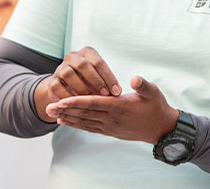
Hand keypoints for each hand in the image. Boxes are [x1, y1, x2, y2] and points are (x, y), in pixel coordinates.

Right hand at [34, 46, 120, 122]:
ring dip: (81, 89)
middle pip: (82, 65)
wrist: (69, 86)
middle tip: (105, 95)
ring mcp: (60, 68)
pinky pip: (57, 87)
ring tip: (91, 101)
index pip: (98, 62)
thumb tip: (122, 91)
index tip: (117, 92)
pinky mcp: (51, 81)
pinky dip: (66, 96)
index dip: (108, 77)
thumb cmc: (92, 82)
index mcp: (87, 52)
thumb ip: (109, 81)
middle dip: (95, 81)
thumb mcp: (101, 77)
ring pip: (68, 74)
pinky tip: (76, 106)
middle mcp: (72, 57)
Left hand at [45, 75, 178, 144]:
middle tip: (48, 107)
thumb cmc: (156, 106)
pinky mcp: (110, 131)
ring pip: (84, 122)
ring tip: (52, 115)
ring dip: (67, 118)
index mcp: (118, 106)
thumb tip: (134, 78)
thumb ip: (142, 84)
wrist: (162, 128)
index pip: (93, 103)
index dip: (76, 101)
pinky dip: (77, 125)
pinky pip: (89, 128)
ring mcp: (110, 126)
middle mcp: (111, 118)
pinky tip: (66, 122)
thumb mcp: (152, 91)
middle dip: (65, 110)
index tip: (61, 100)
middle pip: (84, 113)